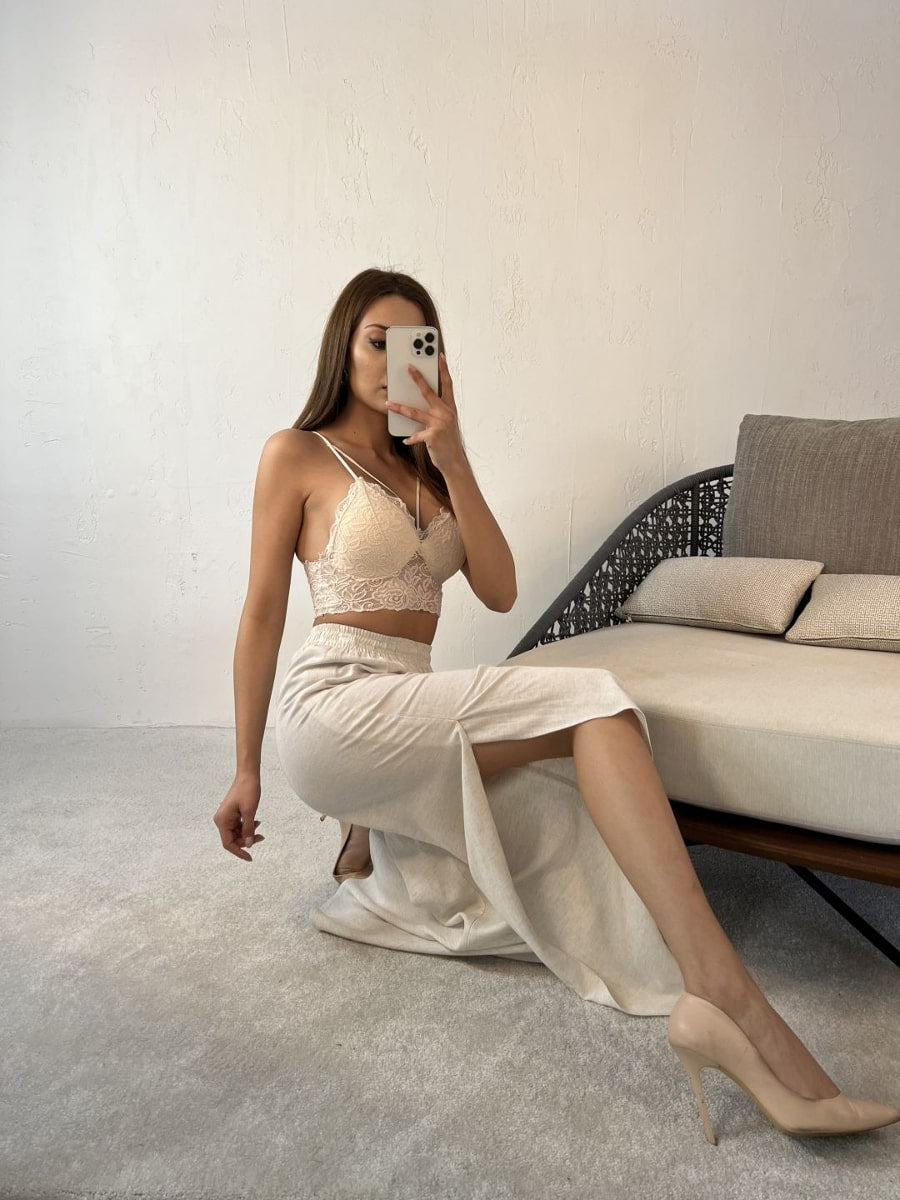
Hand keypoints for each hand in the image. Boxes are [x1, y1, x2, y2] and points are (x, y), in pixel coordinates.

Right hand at [213, 776, 263, 860]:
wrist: (248, 775)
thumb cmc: (248, 790)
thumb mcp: (250, 812)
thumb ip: (248, 829)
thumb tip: (248, 844)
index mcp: (222, 820)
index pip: (228, 843)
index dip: (239, 852)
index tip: (250, 858)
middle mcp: (221, 820)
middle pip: (232, 839)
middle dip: (246, 841)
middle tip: (261, 837)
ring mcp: (226, 817)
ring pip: (236, 833)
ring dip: (248, 833)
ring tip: (259, 826)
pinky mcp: (231, 814)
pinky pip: (238, 826)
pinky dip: (247, 826)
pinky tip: (256, 822)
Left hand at [386, 352, 464, 474]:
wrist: (454, 461)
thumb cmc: (447, 441)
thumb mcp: (445, 423)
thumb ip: (436, 411)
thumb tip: (418, 401)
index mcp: (450, 408)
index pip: (447, 384)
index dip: (444, 370)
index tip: (439, 356)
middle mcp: (446, 413)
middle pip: (429, 392)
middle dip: (418, 379)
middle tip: (409, 367)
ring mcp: (440, 424)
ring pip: (416, 413)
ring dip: (400, 408)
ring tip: (389, 403)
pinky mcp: (433, 436)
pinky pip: (417, 435)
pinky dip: (411, 438)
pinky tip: (406, 439)